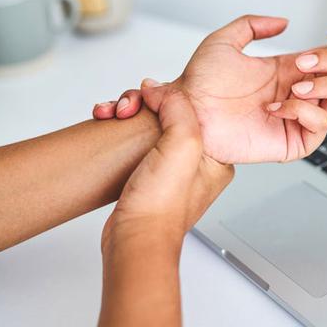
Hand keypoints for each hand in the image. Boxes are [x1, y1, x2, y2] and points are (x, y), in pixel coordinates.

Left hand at [93, 15, 326, 162]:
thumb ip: (253, 25)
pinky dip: (302, 111)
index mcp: (292, 69)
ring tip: (296, 86)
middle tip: (306, 62)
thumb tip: (283, 22)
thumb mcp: (223, 41)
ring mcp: (300, 116)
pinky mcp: (293, 140)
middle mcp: (302, 91)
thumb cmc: (199, 84)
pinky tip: (276, 107)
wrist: (187, 112)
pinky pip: (319, 126)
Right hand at [101, 87, 232, 248]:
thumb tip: (158, 88)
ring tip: (113, 114)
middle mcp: (196, 161)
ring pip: (148, 123)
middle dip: (141, 103)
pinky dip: (119, 128)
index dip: (170, 94)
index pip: (195, 107)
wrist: (134, 238)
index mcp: (217, 154)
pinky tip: (109, 124)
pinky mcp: (147, 174)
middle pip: (169, 112)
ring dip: (126, 111)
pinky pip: (134, 139)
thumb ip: (178, 106)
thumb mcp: (182, 144)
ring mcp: (170, 168)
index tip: (149, 93)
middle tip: (126, 108)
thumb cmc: (163, 207)